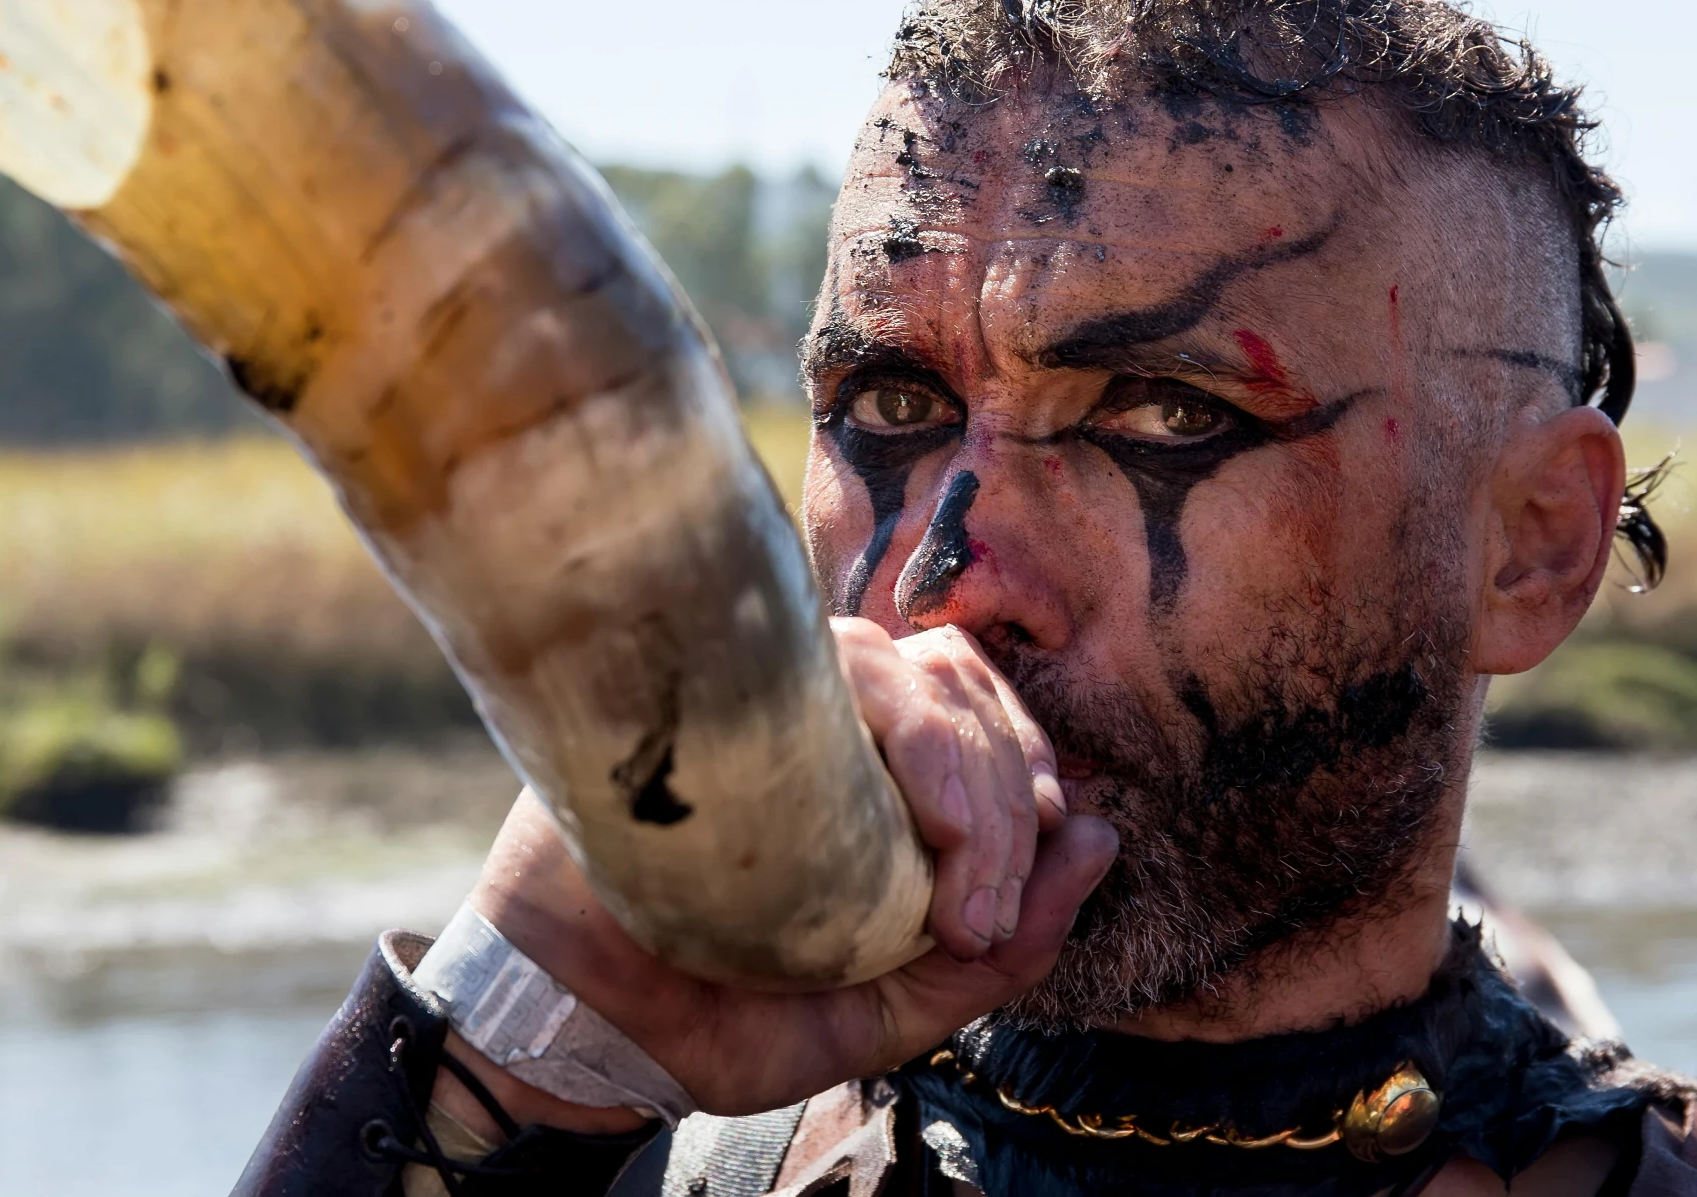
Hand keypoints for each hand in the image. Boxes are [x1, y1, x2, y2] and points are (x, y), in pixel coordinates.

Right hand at [442, 619, 1117, 1131]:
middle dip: (1007, 803)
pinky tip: (902, 821)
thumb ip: (1006, 945)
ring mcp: (764, 696)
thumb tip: (1103, 839)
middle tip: (982, 920)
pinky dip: (883, 724)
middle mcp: (830, 716)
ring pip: (901, 664)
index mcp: (879, 767)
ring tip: (955, 884)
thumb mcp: (898, 1008)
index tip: (1007, 908)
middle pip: (960, 687)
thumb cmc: (735, 1013)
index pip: (989, 714)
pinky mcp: (702, 697)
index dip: (1031, 783)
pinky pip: (812, 663)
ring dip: (961, 767)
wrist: (593, 1033)